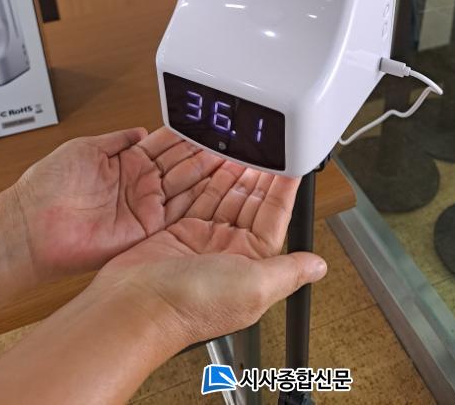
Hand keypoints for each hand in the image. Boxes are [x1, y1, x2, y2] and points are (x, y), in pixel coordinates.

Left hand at [14, 127, 226, 278]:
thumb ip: (118, 140)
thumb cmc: (48, 186)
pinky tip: (220, 188)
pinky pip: (179, 214)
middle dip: (209, 153)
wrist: (32, 225)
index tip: (212, 127)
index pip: (168, 145)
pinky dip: (200, 202)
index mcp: (128, 163)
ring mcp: (144, 208)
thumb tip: (139, 129)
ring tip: (238, 162)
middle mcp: (140, 185)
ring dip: (211, 175)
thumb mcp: (87, 147)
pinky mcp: (146, 231)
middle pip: (184, 165)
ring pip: (187, 187)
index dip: (190, 136)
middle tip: (236, 144)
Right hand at [93, 149, 326, 347]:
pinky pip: (200, 198)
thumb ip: (290, 271)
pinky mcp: (179, 232)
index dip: (284, 187)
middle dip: (260, 175)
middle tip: (266, 146)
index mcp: (254, 265)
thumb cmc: (193, 305)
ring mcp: (204, 241)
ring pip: (227, 197)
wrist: (136, 308)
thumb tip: (319, 266)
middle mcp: (231, 253)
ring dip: (236, 173)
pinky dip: (209, 179)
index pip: (275, 216)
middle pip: (252, 203)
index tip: (290, 161)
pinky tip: (217, 163)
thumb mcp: (255, 286)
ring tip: (245, 147)